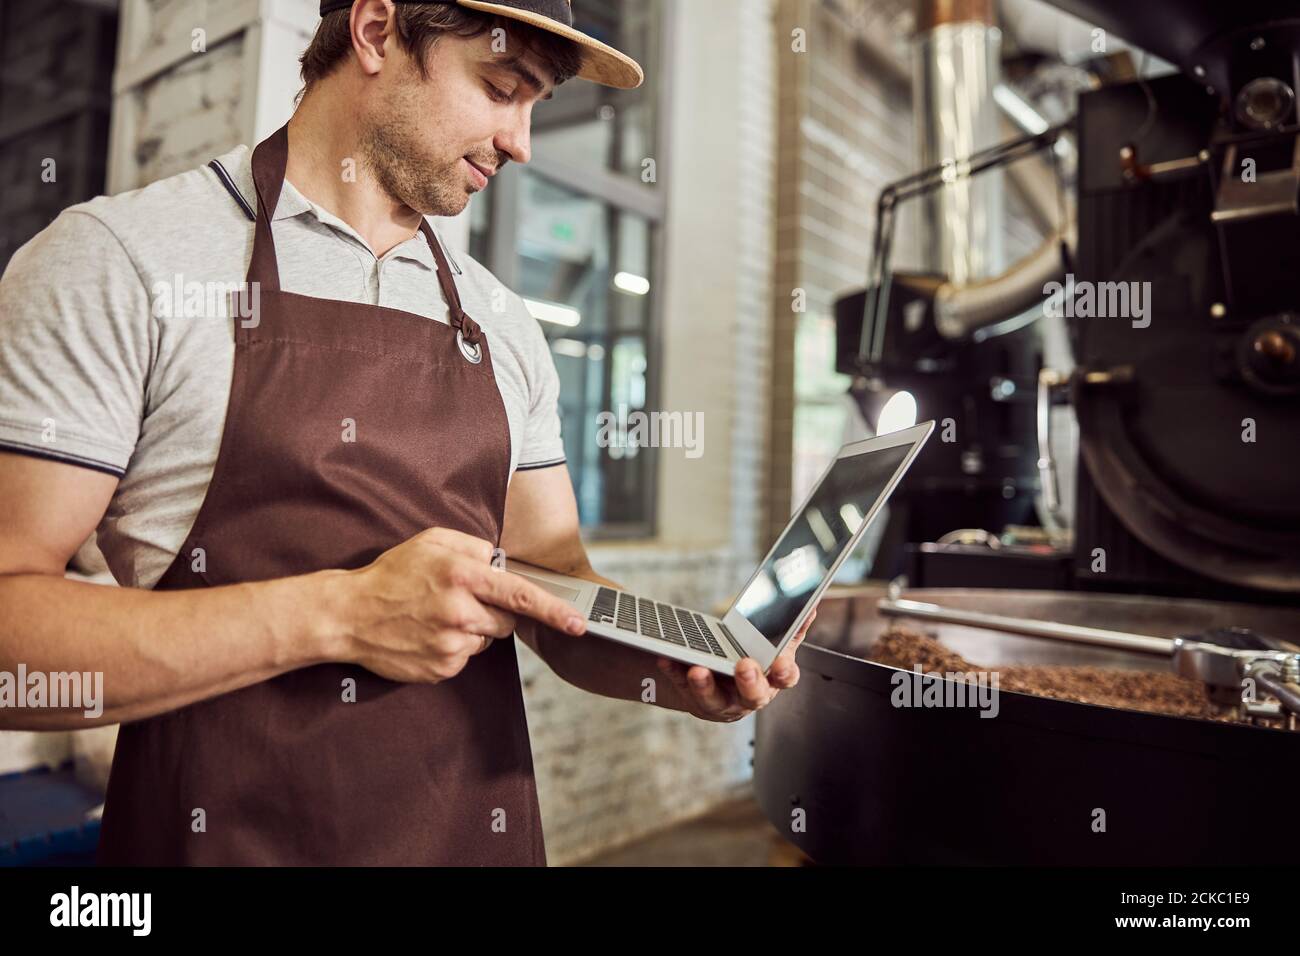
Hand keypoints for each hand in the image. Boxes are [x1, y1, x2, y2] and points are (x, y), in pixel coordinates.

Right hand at [337, 527, 586, 683]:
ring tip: (436, 616)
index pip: (519, 593)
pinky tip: (428, 634)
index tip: (578, 623)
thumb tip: (500, 561)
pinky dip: (454, 647)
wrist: (348, 614)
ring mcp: (450, 644)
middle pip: (506, 619)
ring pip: (486, 639)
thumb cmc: (393, 573)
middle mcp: (459, 612)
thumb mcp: (432, 541)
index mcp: (461, 576)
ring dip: (472, 629)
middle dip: (494, 610)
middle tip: (459, 600)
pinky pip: (465, 658)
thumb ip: (473, 546)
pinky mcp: (441, 669)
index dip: (553, 610)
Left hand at [655, 605, 817, 721]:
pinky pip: (683, 689)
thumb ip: (792, 628)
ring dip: (705, 686)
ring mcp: (723, 703)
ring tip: (697, 669)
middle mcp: (750, 696)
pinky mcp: (697, 701)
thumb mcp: (776, 647)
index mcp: (773, 680)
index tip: (782, 664)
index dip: (785, 673)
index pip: (785, 679)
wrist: (725, 685)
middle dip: (749, 681)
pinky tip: (666, 659)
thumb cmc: (755, 664)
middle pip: (753, 695)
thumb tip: (811, 605)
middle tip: (743, 665)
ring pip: (714, 700)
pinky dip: (675, 675)